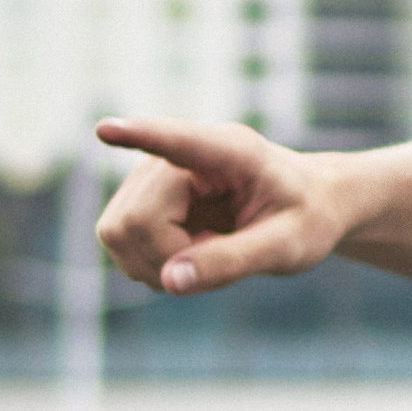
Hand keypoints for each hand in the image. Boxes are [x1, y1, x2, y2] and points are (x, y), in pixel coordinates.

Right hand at [95, 115, 358, 292]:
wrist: (306, 204)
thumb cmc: (305, 217)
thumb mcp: (286, 246)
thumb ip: (232, 261)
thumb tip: (169, 281)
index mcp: (230, 151)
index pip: (177, 142)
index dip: (138, 136)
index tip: (105, 129)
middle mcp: (179, 155)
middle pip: (135, 220)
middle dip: (169, 256)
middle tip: (220, 253)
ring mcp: (152, 173)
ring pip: (118, 232)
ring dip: (159, 263)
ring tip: (210, 250)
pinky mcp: (138, 195)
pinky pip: (118, 241)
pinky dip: (152, 263)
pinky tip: (191, 252)